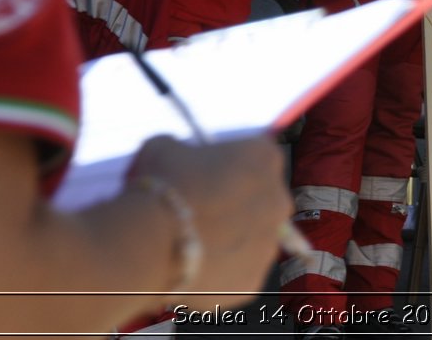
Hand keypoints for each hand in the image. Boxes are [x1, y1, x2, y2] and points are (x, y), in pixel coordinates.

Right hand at [128, 136, 288, 302]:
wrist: (153, 242)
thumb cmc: (164, 185)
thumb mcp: (165, 148)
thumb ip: (181, 151)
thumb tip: (175, 156)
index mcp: (264, 158)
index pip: (255, 160)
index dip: (228, 170)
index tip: (205, 180)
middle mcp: (278, 201)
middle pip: (261, 203)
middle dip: (235, 208)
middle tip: (198, 216)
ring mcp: (269, 245)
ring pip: (251, 244)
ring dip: (228, 244)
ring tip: (188, 247)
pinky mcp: (253, 283)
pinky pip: (236, 277)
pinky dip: (217, 276)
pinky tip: (189, 270)